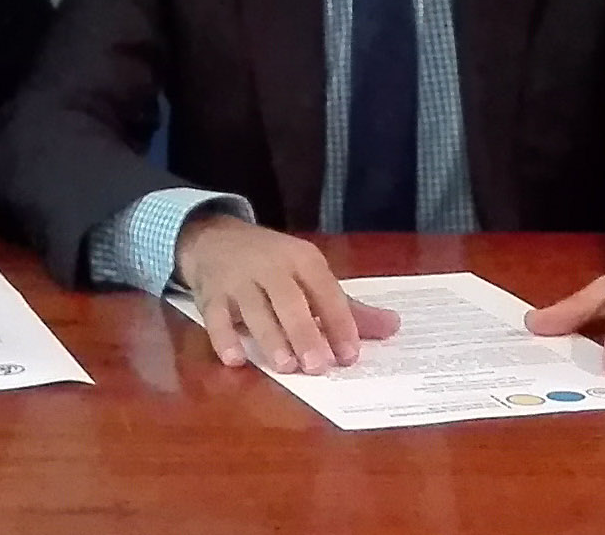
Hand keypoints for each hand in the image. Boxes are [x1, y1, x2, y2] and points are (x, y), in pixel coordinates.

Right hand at [173, 215, 399, 374]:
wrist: (215, 239)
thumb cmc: (273, 264)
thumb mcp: (309, 276)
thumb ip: (347, 308)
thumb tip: (394, 327)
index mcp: (302, 260)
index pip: (326, 291)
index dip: (340, 323)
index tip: (350, 355)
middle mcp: (270, 266)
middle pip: (289, 300)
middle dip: (304, 333)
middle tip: (317, 366)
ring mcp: (238, 279)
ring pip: (254, 309)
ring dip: (270, 338)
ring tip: (285, 366)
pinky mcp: (210, 294)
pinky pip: (215, 316)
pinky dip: (224, 338)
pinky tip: (235, 360)